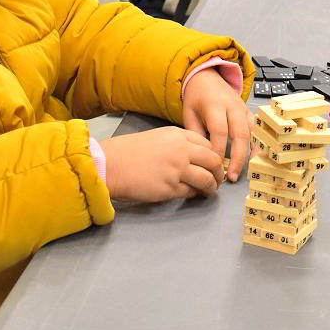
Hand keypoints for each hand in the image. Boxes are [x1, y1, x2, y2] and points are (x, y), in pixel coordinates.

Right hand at [98, 127, 222, 201]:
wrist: (110, 164)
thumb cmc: (129, 151)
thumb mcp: (157, 137)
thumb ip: (178, 144)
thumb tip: (196, 157)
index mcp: (178, 135)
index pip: (207, 144)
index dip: (214, 156)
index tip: (215, 164)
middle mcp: (181, 150)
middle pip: (213, 161)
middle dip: (219, 172)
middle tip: (218, 179)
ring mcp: (177, 169)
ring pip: (206, 179)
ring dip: (211, 187)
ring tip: (210, 191)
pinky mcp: (170, 188)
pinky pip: (191, 192)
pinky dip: (195, 194)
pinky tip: (193, 194)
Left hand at [182, 68, 252, 182]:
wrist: (207, 77)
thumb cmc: (196, 98)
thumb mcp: (189, 114)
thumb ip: (196, 134)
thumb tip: (204, 158)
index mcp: (214, 105)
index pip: (219, 131)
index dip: (218, 151)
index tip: (214, 167)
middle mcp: (233, 106)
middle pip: (240, 134)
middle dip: (237, 158)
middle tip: (232, 176)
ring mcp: (243, 109)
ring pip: (251, 133)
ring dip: (248, 154)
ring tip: (244, 171)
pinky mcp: (249, 112)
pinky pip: (256, 130)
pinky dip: (256, 145)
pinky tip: (254, 159)